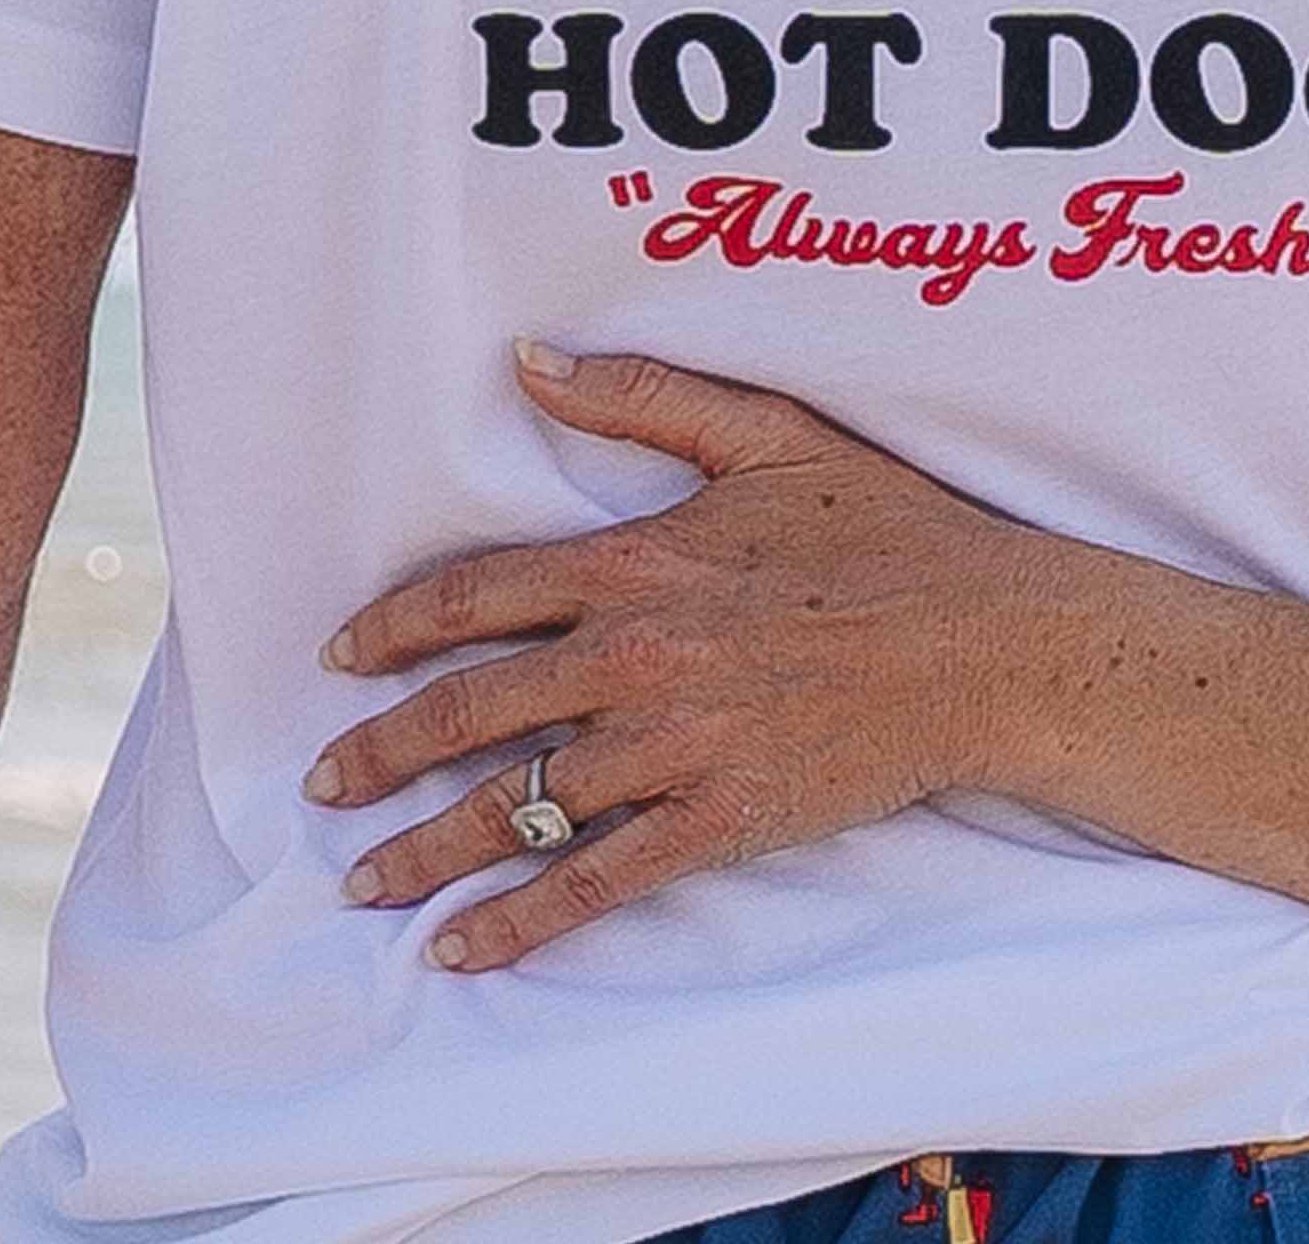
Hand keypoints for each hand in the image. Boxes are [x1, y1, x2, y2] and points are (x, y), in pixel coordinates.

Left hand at [306, 344, 1049, 968]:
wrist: (985, 640)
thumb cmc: (884, 528)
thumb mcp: (764, 435)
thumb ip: (642, 395)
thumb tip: (529, 360)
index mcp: (638, 561)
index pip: (477, 595)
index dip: (393, 630)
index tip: (340, 660)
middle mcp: (636, 656)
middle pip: (470, 710)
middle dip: (381, 754)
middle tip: (324, 786)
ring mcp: (676, 746)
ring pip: (517, 805)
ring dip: (426, 848)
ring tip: (365, 881)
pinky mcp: (720, 820)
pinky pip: (596, 883)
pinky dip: (520, 921)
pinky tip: (462, 947)